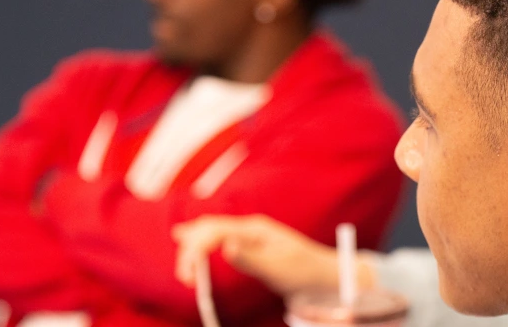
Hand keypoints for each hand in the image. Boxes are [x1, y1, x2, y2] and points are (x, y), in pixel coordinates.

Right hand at [172, 215, 374, 296]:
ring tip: (182, 263)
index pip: (214, 231)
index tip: (189, 276)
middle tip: (186, 278)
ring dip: (192, 244)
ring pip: (210, 231)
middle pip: (208, 229)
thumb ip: (251, 257)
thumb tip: (226, 247)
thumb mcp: (280, 267)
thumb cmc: (306, 271)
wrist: (325, 276)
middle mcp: (249, 228)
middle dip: (190, 250)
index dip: (196, 250)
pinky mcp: (248, 246)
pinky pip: (217, 237)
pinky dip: (199, 240)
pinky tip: (184, 236)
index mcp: (255, 229)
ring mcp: (248, 235)